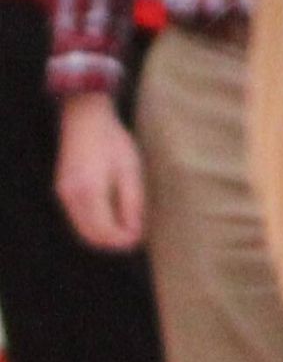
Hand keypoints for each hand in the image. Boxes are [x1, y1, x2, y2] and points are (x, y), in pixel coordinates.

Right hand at [56, 93, 142, 252]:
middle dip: (113, 242)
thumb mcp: (130, 171)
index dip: (123, 240)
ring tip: (128, 228)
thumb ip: (132, 204)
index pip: (105, 232)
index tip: (140, 239)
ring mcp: (63, 194)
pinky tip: (112, 217)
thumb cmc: (113, 142)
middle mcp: (72, 197)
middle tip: (135, 237)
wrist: (86, 120)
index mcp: (90, 192)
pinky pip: (77, 219)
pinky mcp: (62, 190)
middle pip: (91, 236)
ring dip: (104, 235)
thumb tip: (135, 233)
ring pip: (82, 230)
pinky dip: (94, 224)